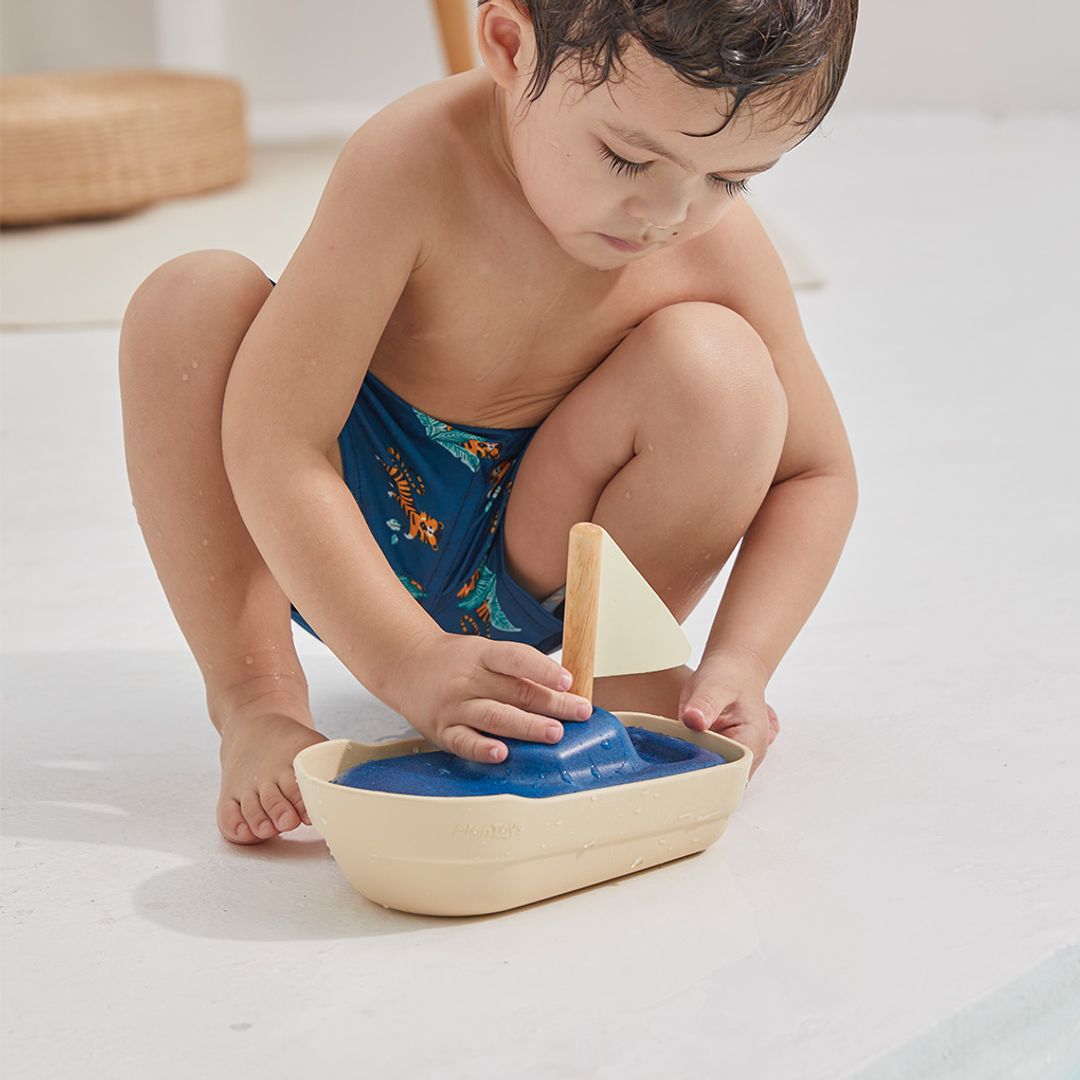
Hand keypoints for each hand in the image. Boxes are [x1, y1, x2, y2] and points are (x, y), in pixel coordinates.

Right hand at [394, 632, 593, 763]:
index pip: (516, 658)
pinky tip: (501, 754)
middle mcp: (468, 679)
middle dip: (552, 704)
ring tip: (554, 733)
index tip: (567, 681)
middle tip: (579, 712)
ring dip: (528, 727)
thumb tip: (563, 691)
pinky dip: (482, 749)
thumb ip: (517, 670)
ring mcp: (454, 706)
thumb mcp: (484, 652)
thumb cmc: (454, 661)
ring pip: (495, 717)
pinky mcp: (442, 731)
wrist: (405, 664)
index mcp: (482, 655)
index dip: (543, 669)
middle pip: (514, 691)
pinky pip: (463, 742)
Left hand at [676, 648, 774, 778]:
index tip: (680, 771)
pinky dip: (690, 762)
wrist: (734, 669)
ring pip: (710, 777)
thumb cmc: (728, 675)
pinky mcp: (720, 755)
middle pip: (719, 782)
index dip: (704, 778)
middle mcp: (747, 757)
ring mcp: (734, 758)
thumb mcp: (714, 684)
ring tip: (669, 761)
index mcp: (752, 744)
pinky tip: (674, 754)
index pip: (730, 777)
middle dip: (694, 777)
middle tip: (667, 767)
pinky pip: (704, 766)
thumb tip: (693, 719)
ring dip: (691, 770)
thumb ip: (704, 702)